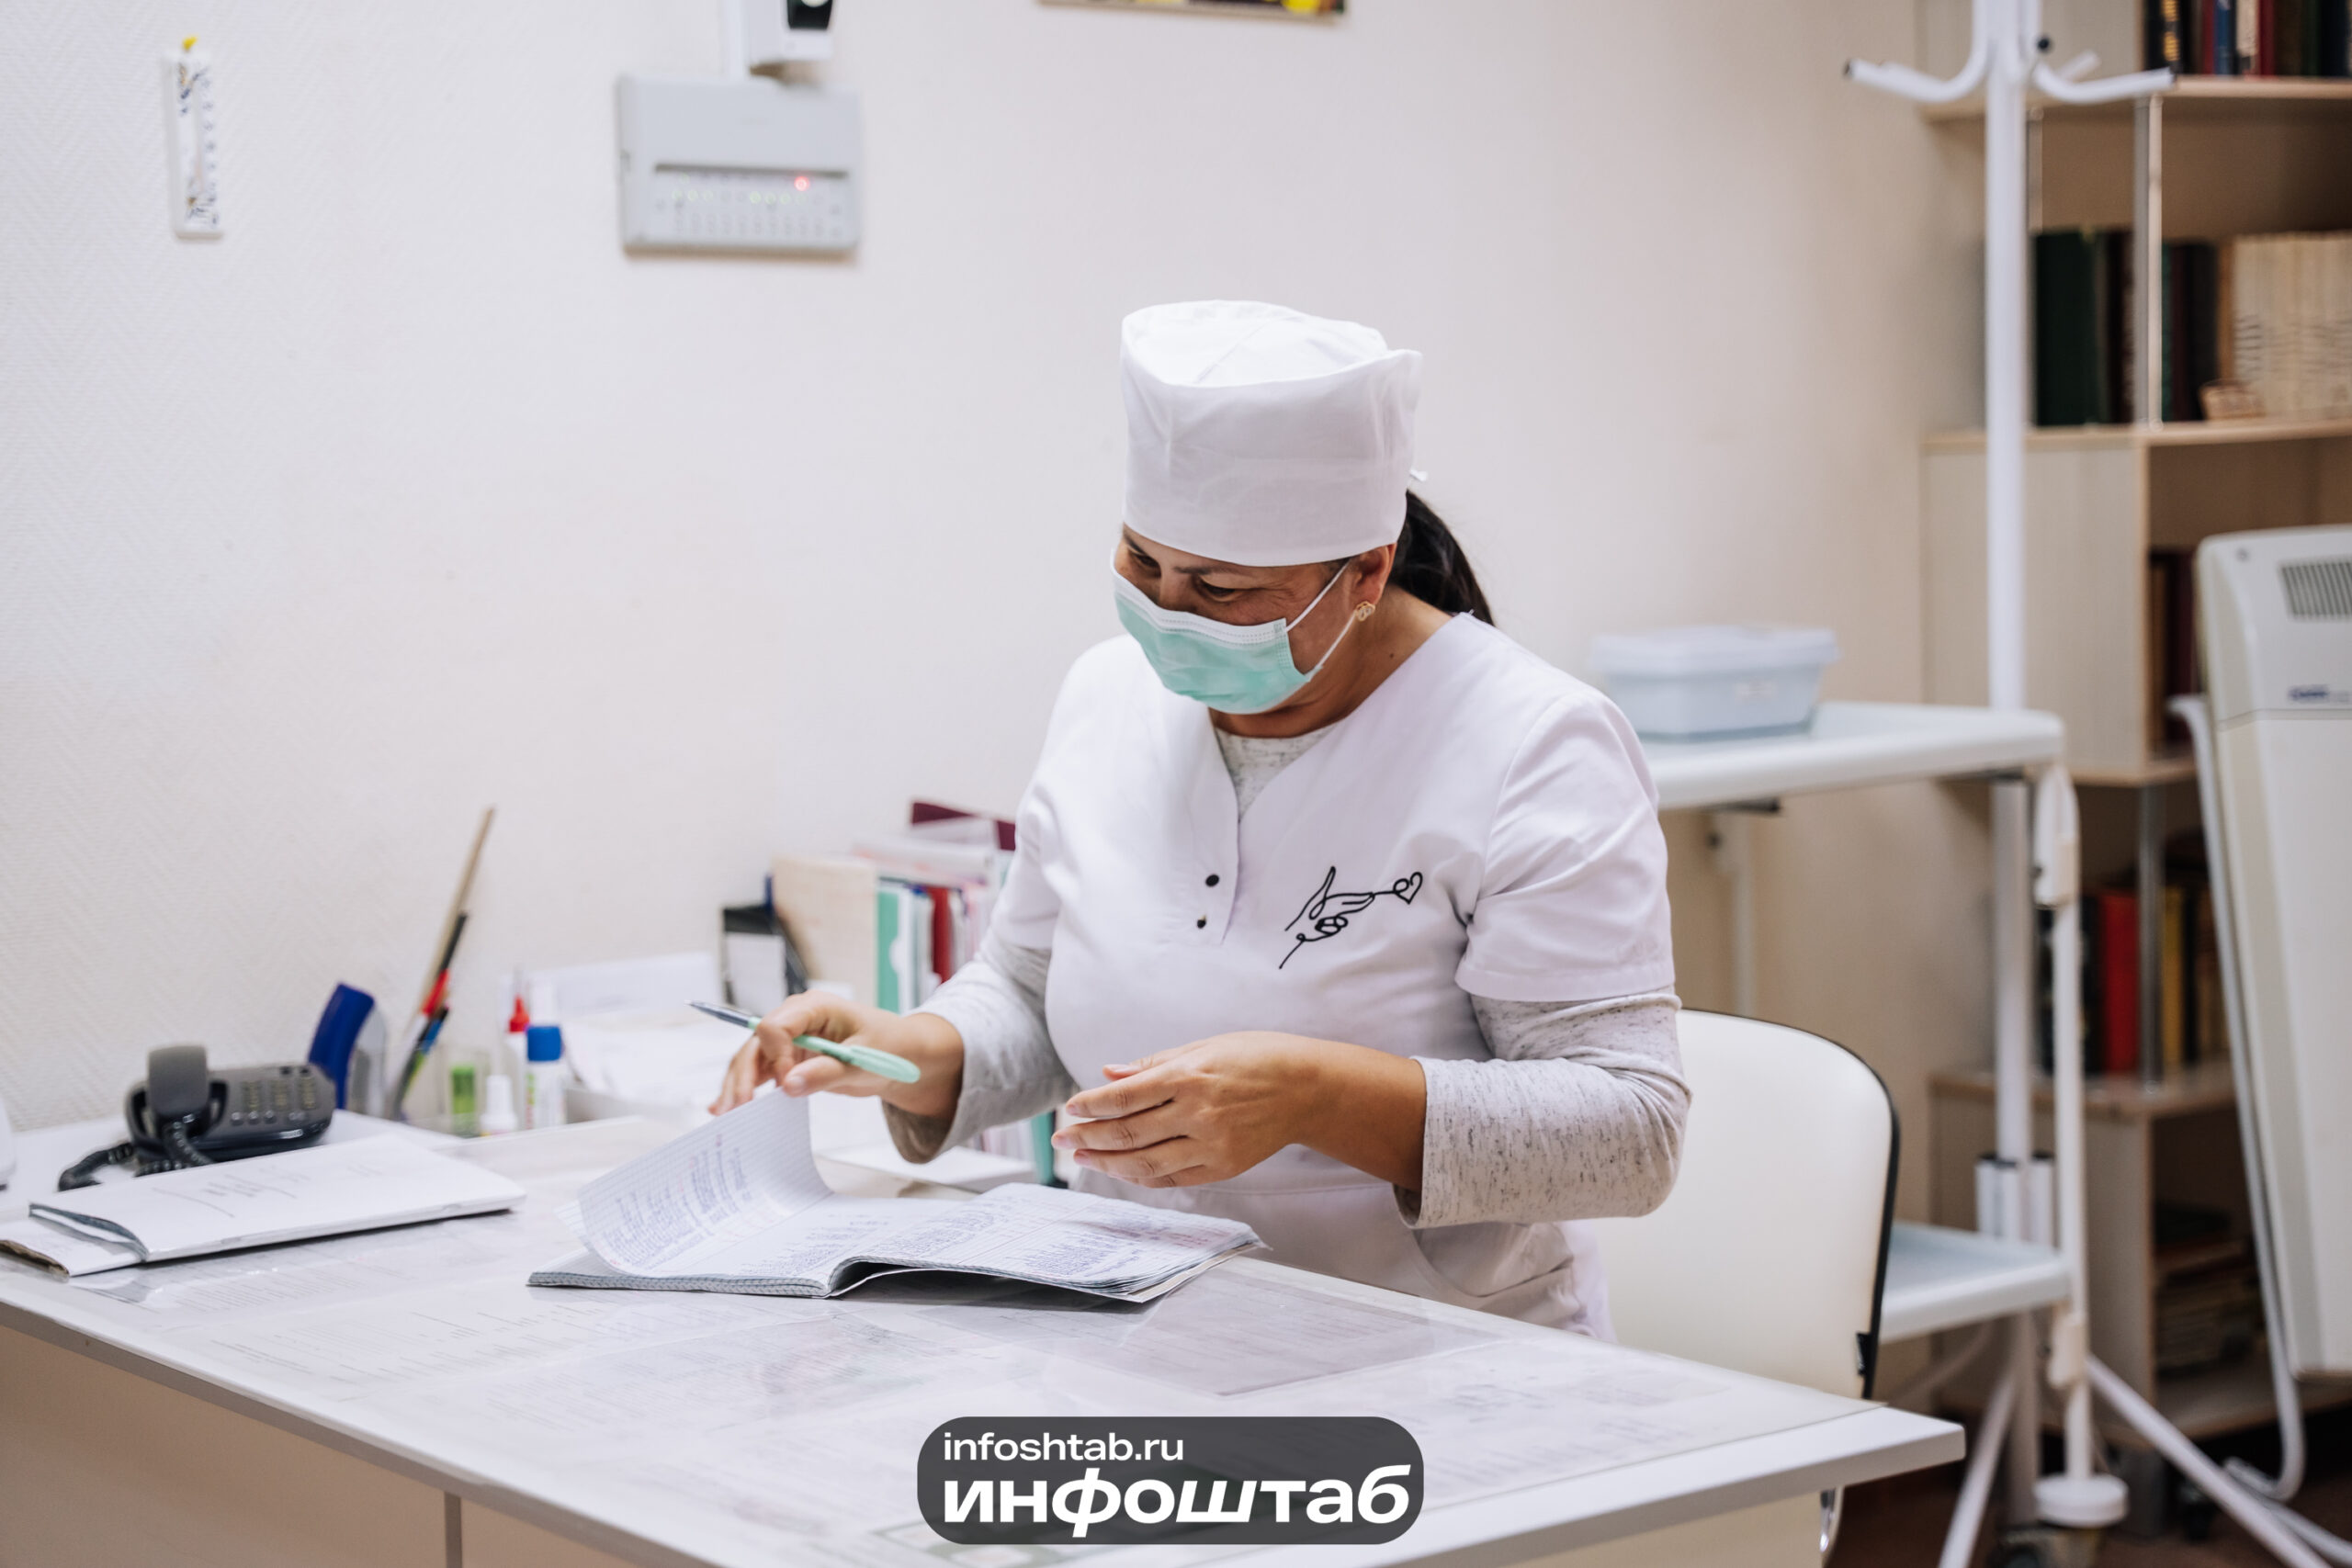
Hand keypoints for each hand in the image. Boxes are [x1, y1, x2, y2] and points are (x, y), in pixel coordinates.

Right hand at [709, 995, 960, 1120]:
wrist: (901, 1054)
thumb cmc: (889, 1047)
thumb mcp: (862, 1062)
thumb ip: (826, 1072)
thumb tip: (788, 1085)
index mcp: (814, 1007)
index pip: (775, 1027)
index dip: (776, 1057)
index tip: (786, 1084)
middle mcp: (795, 1019)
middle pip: (756, 1044)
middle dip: (742, 1077)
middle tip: (734, 1109)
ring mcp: (790, 1038)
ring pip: (753, 1060)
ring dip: (738, 1086)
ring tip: (723, 1114)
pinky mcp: (789, 1057)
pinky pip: (762, 1071)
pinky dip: (746, 1088)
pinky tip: (723, 1106)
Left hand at [1054, 1033, 1424, 1190]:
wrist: (1307, 1088)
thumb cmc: (1255, 1058)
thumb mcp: (1203, 1047)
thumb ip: (1154, 1065)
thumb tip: (1109, 1075)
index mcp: (1189, 1076)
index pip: (1125, 1097)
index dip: (1090, 1107)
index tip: (1069, 1110)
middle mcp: (1198, 1113)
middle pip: (1128, 1133)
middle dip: (1089, 1137)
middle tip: (1062, 1140)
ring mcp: (1211, 1145)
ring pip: (1146, 1163)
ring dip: (1108, 1163)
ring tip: (1084, 1159)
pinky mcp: (1223, 1167)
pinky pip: (1172, 1178)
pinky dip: (1143, 1176)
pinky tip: (1122, 1169)